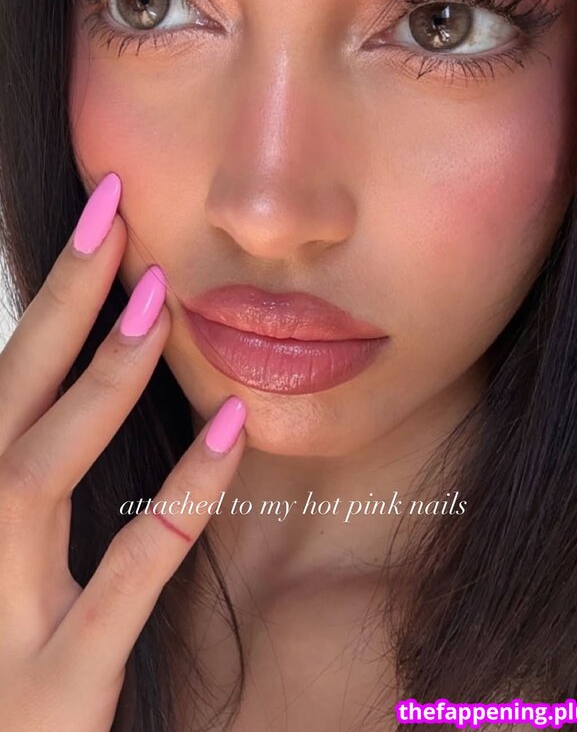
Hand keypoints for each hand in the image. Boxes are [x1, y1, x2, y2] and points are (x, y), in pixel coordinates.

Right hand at [0, 172, 246, 729]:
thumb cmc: (20, 666)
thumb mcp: (21, 569)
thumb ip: (49, 483)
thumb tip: (98, 381)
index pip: (9, 381)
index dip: (54, 296)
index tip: (103, 215)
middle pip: (8, 402)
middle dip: (59, 304)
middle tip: (114, 217)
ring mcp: (2, 618)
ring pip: (39, 472)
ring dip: (100, 380)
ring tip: (158, 300)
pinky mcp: (57, 685)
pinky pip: (129, 572)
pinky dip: (180, 495)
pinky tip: (230, 430)